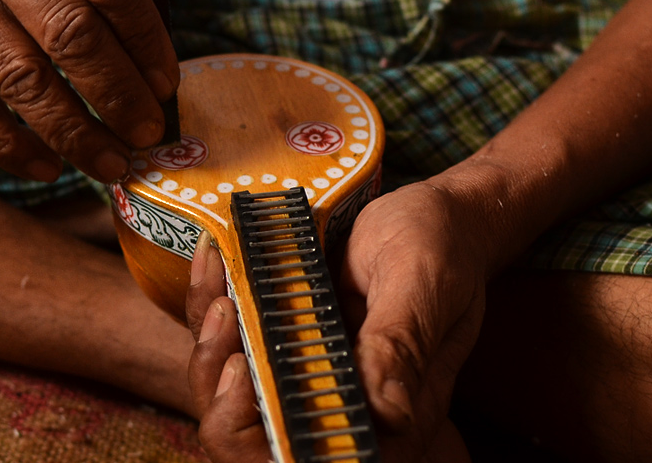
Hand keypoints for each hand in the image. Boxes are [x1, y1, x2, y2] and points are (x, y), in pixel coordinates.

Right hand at [0, 0, 178, 182]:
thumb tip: (154, 66)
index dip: (145, 38)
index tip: (167, 81)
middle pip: (66, 34)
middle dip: (117, 94)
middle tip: (148, 132)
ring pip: (19, 79)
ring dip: (72, 132)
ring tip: (111, 162)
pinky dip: (9, 145)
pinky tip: (48, 166)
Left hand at [185, 181, 489, 461]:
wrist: (438, 214)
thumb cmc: (441, 246)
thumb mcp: (421, 283)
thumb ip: (400, 343)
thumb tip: (387, 412)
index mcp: (390, 414)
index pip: (315, 458)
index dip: (265, 433)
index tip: (243, 371)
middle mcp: (343, 403)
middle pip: (256, 435)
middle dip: (219, 385)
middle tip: (225, 313)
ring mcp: (310, 371)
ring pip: (232, 387)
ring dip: (210, 337)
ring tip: (219, 279)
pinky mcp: (290, 337)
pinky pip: (235, 338)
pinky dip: (213, 301)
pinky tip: (215, 257)